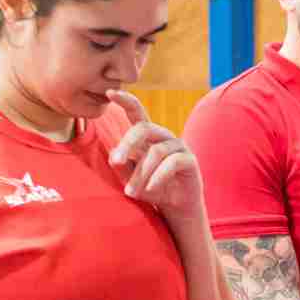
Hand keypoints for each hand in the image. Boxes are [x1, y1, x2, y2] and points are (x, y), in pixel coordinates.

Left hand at [106, 91, 204, 220]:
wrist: (176, 207)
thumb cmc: (151, 188)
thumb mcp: (130, 177)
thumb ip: (121, 165)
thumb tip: (115, 156)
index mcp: (147, 135)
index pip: (136, 112)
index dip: (125, 100)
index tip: (109, 92)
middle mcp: (163, 136)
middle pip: (144, 128)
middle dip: (127, 144)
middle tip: (115, 161)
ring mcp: (179, 146)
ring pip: (156, 151)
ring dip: (141, 173)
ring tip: (132, 191)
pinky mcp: (190, 160)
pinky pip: (171, 163)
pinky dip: (158, 177)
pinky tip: (151, 190)